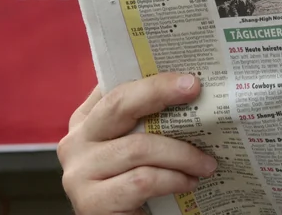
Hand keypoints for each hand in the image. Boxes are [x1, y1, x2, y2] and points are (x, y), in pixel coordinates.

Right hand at [58, 73, 217, 214]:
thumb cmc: (131, 185)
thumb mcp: (134, 148)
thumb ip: (146, 123)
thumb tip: (189, 91)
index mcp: (85, 121)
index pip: (114, 87)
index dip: (151, 79)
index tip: (189, 78)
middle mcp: (75, 142)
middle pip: (118, 105)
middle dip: (160, 93)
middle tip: (196, 91)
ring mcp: (79, 172)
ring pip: (138, 147)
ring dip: (181, 153)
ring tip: (206, 163)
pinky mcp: (91, 202)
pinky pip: (142, 180)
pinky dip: (172, 179)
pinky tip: (189, 183)